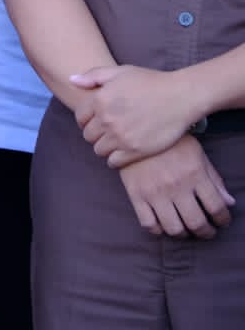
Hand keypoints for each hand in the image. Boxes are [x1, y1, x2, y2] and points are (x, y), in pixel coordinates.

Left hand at [72, 65, 198, 167]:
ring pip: (99, 150)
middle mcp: (107, 120)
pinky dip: (115, 159)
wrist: (181, 96)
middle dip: (95, 133)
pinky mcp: (136, 151)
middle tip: (106, 132)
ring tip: (115, 142)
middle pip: (88, 135)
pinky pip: (113, 161)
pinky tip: (123, 151)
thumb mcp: (120, 72)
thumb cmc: (151, 82)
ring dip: (104, 147)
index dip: (86, 120)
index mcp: (99, 100)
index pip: (79, 118)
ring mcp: (121, 136)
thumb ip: (93, 76)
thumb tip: (72, 80)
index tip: (96, 120)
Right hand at [117, 135, 233, 237]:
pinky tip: (162, 224)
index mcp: (195, 174)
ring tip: (185, 229)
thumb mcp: (197, 154)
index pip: (217, 207)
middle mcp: (176, 186)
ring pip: (173, 228)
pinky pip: (148, 224)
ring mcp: (154, 192)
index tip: (221, 221)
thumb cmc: (170, 142)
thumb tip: (229, 203)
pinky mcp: (136, 194)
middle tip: (206, 231)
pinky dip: (158, 230)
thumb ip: (214, 179)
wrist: (134, 129)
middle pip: (196, 222)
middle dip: (206, 232)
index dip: (223, 219)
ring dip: (183, 234)